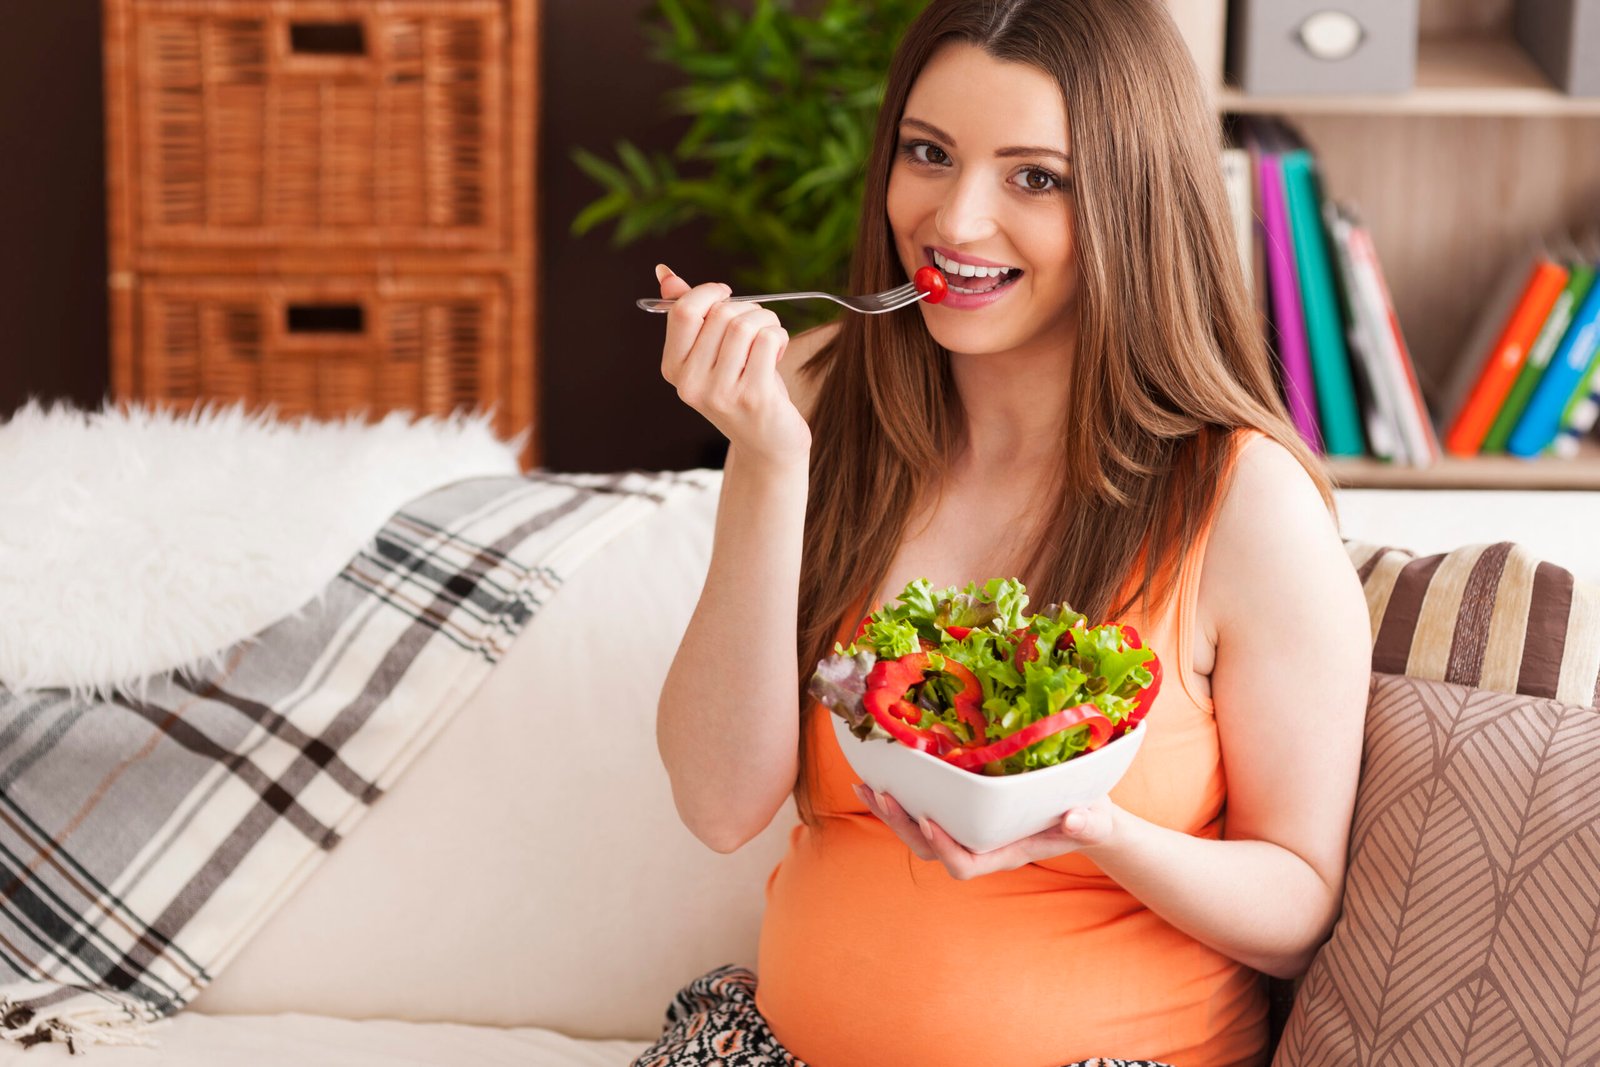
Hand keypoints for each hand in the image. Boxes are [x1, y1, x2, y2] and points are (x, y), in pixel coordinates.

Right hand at [655, 264, 811, 466]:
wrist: (767, 444)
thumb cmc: (741, 390)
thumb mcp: (711, 354)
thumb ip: (690, 316)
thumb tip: (665, 274)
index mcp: (673, 368)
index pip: (683, 311)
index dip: (709, 293)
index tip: (727, 295)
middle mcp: (690, 383)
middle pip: (720, 313)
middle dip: (747, 309)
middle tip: (758, 326)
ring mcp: (720, 393)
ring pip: (744, 324)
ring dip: (767, 321)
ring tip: (770, 338)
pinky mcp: (752, 397)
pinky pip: (766, 340)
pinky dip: (779, 336)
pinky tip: (777, 353)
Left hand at [852, 783, 1118, 878]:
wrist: (1081, 810)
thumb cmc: (1089, 817)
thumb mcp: (1095, 820)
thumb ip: (1088, 824)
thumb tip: (1074, 819)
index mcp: (1005, 853)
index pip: (966, 864)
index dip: (944, 848)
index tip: (930, 820)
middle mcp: (979, 845)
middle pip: (929, 849)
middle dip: (902, 826)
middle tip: (882, 795)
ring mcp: (966, 830)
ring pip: (918, 833)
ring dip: (890, 812)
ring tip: (865, 785)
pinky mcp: (960, 811)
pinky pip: (923, 810)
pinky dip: (900, 795)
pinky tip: (880, 774)